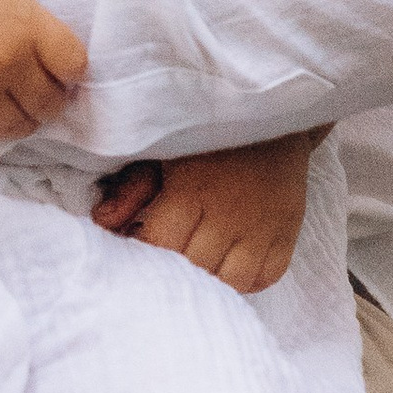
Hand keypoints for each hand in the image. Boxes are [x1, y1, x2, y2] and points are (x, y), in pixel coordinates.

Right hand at [0, 0, 85, 167]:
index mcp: (25, 20)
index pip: (75, 64)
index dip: (73, 70)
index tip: (63, 67)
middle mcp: (6, 60)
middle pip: (50, 103)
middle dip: (49, 102)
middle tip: (39, 94)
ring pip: (14, 128)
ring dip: (18, 126)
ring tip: (12, 116)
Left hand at [110, 136, 317, 292]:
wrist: (271, 110)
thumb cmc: (207, 131)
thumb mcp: (162, 150)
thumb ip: (131, 188)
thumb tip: (102, 224)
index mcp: (193, 191)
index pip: (160, 245)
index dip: (143, 252)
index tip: (135, 246)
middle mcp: (231, 216)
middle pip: (196, 269)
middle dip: (175, 269)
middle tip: (164, 257)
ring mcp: (264, 227)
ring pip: (233, 282)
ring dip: (211, 279)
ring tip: (197, 264)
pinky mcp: (289, 232)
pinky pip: (267, 276)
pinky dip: (247, 280)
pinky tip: (228, 264)